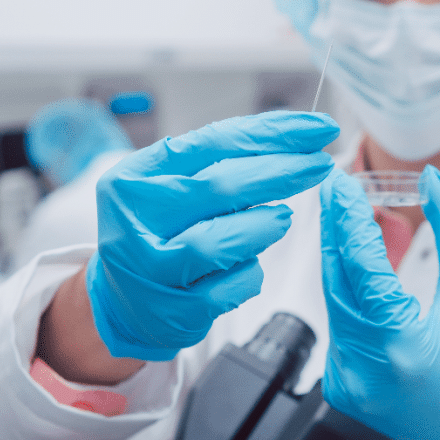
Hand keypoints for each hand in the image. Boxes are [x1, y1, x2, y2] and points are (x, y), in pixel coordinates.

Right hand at [87, 111, 338, 360]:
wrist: (120, 304)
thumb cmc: (157, 235)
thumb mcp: (166, 189)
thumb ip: (214, 165)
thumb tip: (291, 145)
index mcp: (133, 179)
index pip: (211, 143)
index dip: (272, 134)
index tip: (316, 127)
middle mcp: (134, 222)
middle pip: (220, 188)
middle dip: (280, 173)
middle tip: (319, 164)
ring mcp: (151, 270)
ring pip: (218, 242)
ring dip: (262, 226)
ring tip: (281, 219)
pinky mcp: (173, 312)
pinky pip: (227, 288)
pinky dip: (249, 272)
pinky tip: (250, 263)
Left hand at [320, 166, 439, 439]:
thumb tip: (434, 182)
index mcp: (401, 345)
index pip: (362, 269)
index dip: (349, 222)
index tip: (342, 187)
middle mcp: (365, 365)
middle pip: (336, 280)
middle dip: (336, 231)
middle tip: (336, 191)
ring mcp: (345, 378)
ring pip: (333, 300)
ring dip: (344, 260)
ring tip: (358, 223)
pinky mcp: (337, 384)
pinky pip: (336, 323)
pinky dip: (349, 294)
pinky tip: (364, 273)